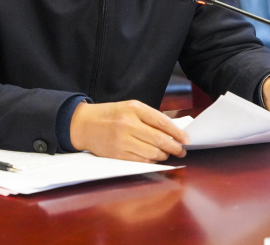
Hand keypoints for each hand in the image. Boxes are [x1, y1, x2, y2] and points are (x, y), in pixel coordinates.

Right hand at [69, 100, 189, 162]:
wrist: (83, 124)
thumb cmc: (109, 114)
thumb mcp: (129, 107)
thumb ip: (148, 116)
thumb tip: (171, 130)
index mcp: (133, 108)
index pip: (162, 122)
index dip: (177, 132)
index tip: (186, 139)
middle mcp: (128, 124)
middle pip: (159, 139)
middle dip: (174, 147)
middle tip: (181, 151)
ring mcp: (122, 140)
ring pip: (152, 152)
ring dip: (164, 155)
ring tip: (166, 154)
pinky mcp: (117, 154)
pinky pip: (141, 161)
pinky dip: (151, 161)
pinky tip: (154, 158)